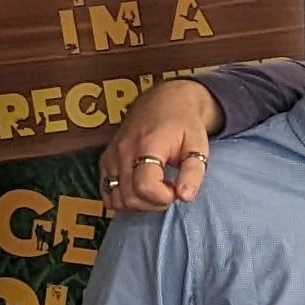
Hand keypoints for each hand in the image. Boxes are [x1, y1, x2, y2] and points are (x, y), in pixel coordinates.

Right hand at [101, 78, 221, 212]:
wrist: (165, 100)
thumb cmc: (184, 124)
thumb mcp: (198, 146)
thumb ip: (193, 172)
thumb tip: (184, 196)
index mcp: (147, 146)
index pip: (145, 187)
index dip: (163, 197)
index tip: (176, 189)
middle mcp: (124, 151)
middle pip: (129, 197)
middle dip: (153, 203)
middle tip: (168, 190)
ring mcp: (112, 155)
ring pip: (116, 198)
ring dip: (137, 203)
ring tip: (155, 190)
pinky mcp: (106, 159)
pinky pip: (106, 191)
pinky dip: (122, 198)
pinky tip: (140, 190)